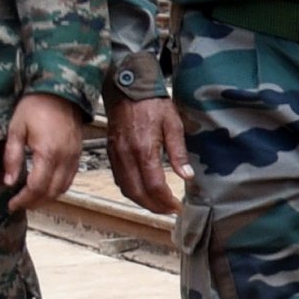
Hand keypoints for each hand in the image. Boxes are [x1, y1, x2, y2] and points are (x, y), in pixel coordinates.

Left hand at [1, 91, 86, 207]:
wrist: (61, 90)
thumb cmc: (36, 105)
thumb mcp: (16, 128)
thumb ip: (12, 157)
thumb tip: (9, 181)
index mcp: (48, 153)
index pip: (36, 187)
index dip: (23, 199)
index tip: (11, 204)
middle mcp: (65, 158)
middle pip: (51, 192)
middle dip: (34, 202)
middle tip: (19, 204)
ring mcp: (74, 156)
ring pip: (63, 188)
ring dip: (47, 197)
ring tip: (31, 198)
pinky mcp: (78, 153)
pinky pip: (70, 178)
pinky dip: (58, 187)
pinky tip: (46, 185)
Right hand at [107, 90, 191, 210]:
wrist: (128, 87)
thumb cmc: (152, 103)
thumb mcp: (173, 124)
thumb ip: (178, 152)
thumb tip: (187, 175)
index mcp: (144, 149)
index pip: (154, 185)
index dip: (166, 201)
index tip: (176, 207)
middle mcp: (127, 155)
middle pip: (137, 192)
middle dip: (154, 207)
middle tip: (168, 210)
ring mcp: (116, 155)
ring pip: (126, 188)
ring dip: (141, 202)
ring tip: (157, 205)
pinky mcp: (111, 152)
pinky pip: (119, 178)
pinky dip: (130, 190)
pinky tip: (142, 191)